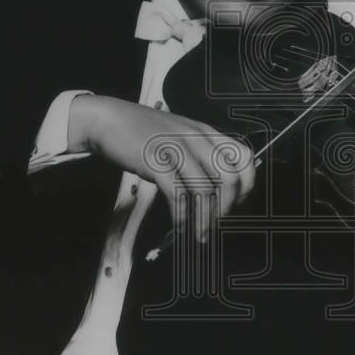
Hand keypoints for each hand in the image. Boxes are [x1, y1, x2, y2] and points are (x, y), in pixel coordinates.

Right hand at [68, 94, 254, 241]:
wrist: (108, 119)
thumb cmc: (144, 132)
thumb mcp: (181, 136)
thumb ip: (200, 154)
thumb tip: (219, 188)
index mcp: (207, 132)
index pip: (244, 157)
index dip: (247, 185)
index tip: (237, 203)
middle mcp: (196, 138)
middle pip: (228, 176)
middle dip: (227, 206)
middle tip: (218, 223)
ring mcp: (176, 149)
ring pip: (204, 188)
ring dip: (204, 218)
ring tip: (199, 234)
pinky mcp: (155, 161)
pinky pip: (177, 194)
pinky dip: (182, 215)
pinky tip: (180, 226)